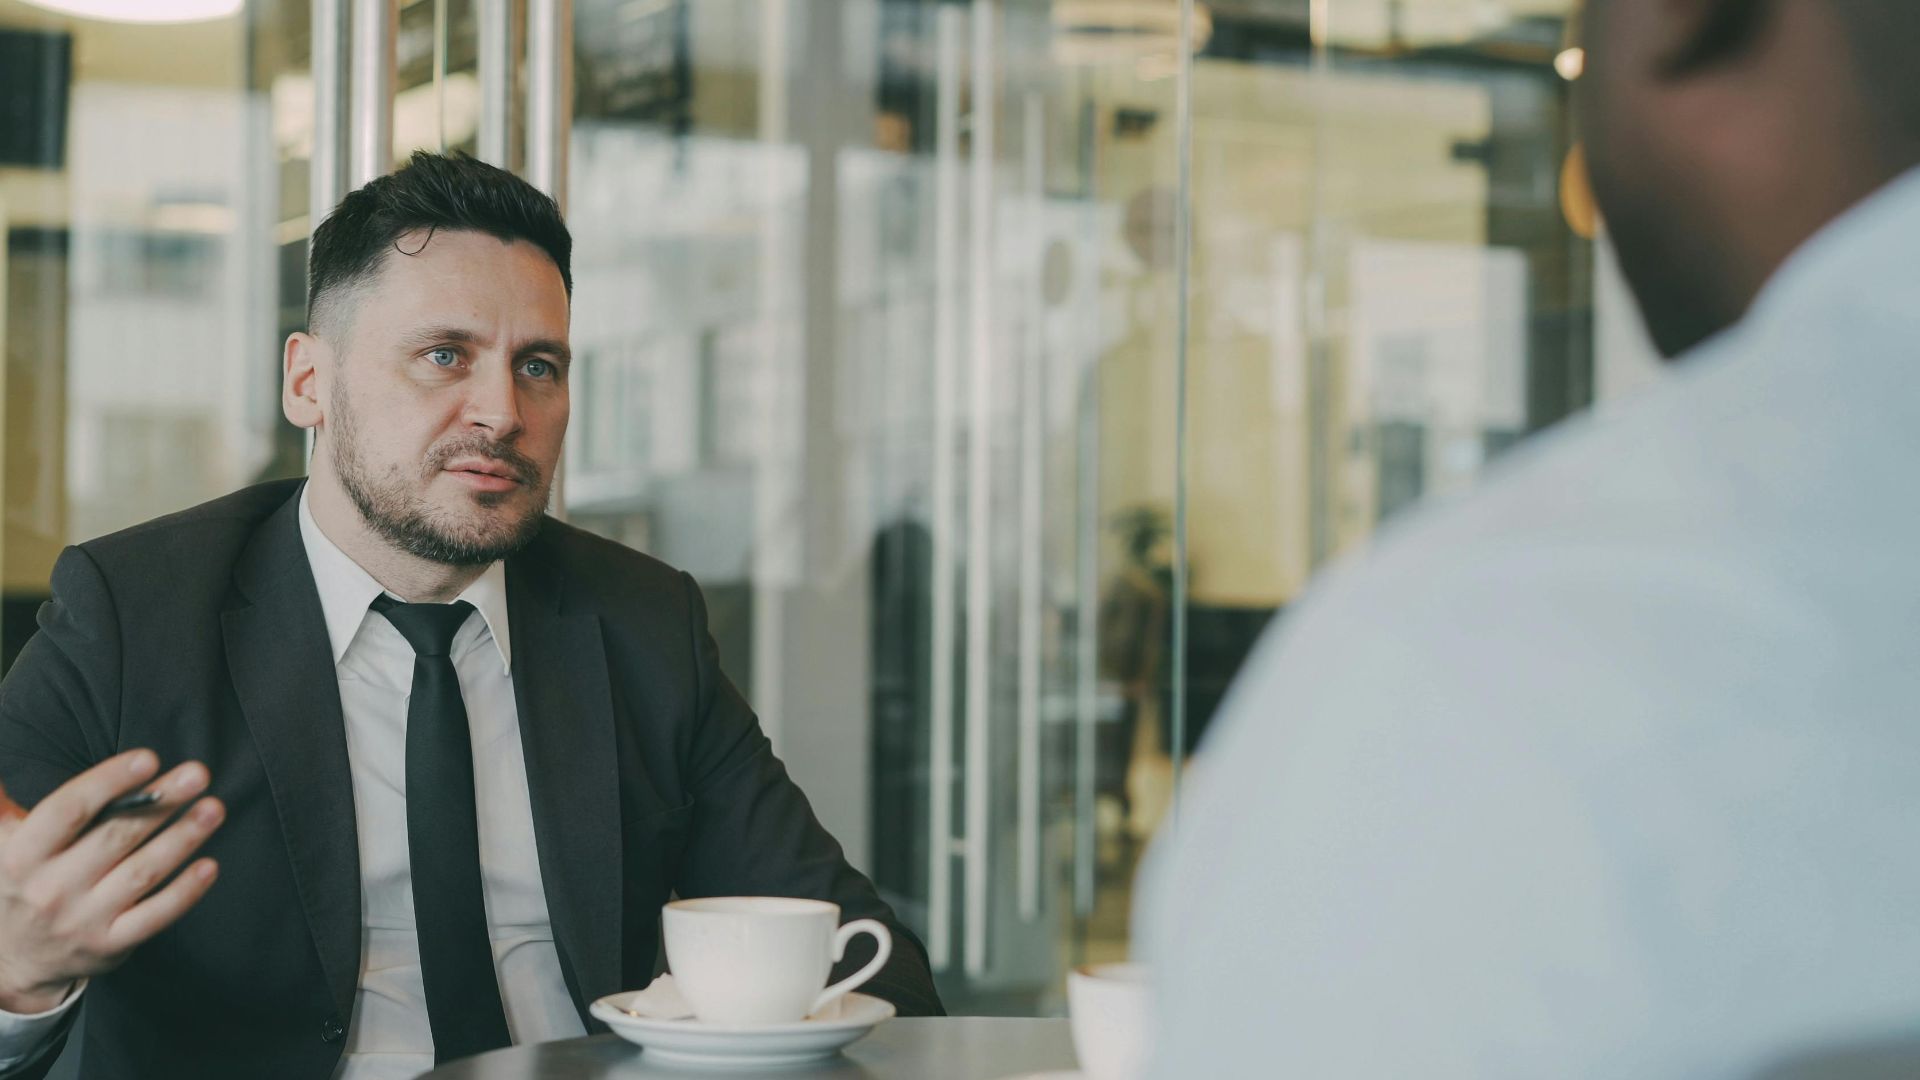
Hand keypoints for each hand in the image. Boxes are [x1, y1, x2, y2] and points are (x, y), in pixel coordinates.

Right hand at [0, 750, 222, 1013]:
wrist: (9, 960)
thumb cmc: (16, 882)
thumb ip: (1, 801)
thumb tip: (1, 754)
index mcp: (22, 854)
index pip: (68, 810)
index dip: (109, 781)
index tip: (148, 758)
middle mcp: (51, 888)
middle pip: (115, 836)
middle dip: (160, 802)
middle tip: (198, 773)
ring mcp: (83, 919)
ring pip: (141, 873)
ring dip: (182, 838)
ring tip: (213, 808)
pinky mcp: (110, 944)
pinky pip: (154, 917)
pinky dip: (185, 892)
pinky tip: (209, 865)